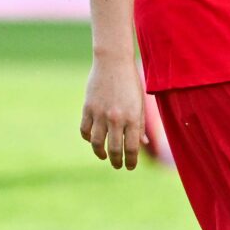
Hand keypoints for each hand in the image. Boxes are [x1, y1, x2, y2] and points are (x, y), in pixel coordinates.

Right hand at [80, 54, 147, 169]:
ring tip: (104, 156)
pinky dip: (88, 138)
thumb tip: (144, 143)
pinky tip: (93, 140)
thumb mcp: (140, 102)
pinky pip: (85, 130)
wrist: (113, 62)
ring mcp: (100, 113)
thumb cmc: (130, 82)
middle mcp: (116, 118)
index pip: (131, 148)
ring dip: (101, 154)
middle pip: (114, 149)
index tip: (130, 167)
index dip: (131, 161)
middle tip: (118, 165)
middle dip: (117, 162)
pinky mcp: (87, 108)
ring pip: (97, 143)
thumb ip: (140, 124)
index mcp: (132, 117)